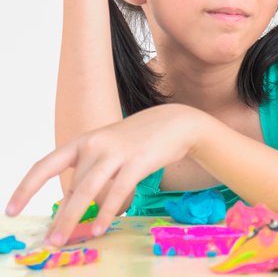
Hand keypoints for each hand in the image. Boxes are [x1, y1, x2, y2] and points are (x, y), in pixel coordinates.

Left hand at [5, 104, 205, 246]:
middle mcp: (95, 145)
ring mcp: (116, 152)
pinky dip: (107, 213)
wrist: (174, 122)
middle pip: (71, 187)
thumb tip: (72, 205)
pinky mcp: (137, 161)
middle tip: (49, 241)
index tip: (11, 211)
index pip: (45, 165)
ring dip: (74, 219)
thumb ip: (90, 171)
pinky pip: (117, 192)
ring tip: (64, 240)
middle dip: (60, 217)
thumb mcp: (108, 148)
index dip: (26, 189)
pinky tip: (101, 229)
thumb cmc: (139, 139)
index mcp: (83, 141)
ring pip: (87, 191)